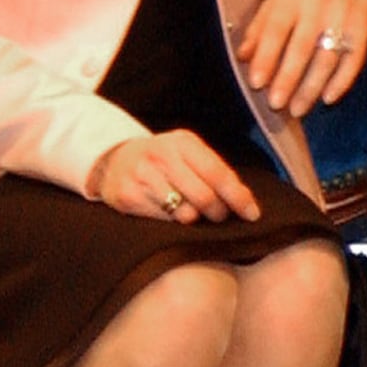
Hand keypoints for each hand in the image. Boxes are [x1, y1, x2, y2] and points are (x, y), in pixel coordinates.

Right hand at [87, 128, 263, 222]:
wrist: (113, 161)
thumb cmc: (163, 160)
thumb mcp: (188, 153)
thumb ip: (215, 170)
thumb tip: (246, 201)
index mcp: (183, 142)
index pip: (218, 174)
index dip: (238, 197)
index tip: (252, 214)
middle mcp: (161, 156)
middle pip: (204, 197)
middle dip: (219, 213)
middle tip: (220, 216)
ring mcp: (142, 177)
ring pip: (185, 213)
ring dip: (197, 220)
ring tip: (195, 214)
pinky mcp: (128, 197)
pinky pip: (164, 221)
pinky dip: (175, 223)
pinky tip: (172, 214)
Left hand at [237, 0, 366, 116]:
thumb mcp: (277, 1)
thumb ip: (259, 28)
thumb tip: (242, 57)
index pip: (276, 29)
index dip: (266, 57)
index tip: (257, 82)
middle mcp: (319, 6)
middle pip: (303, 46)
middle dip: (289, 77)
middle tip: (276, 103)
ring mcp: (344, 16)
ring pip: (329, 56)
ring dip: (313, 86)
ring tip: (298, 108)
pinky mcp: (363, 27)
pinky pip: (355, 58)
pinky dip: (343, 80)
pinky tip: (329, 98)